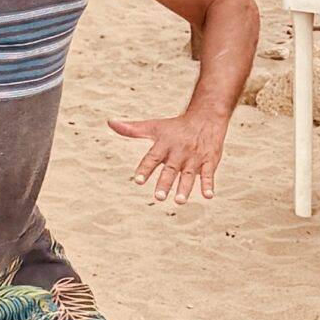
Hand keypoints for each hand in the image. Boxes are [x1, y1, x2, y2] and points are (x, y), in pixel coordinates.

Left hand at [109, 108, 227, 205]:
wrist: (205, 117)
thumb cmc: (175, 126)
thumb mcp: (154, 127)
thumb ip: (132, 129)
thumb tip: (110, 122)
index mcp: (164, 144)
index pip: (152, 158)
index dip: (145, 169)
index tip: (137, 181)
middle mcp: (178, 151)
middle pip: (170, 169)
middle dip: (165, 183)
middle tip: (159, 197)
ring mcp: (194, 157)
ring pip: (189, 174)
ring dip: (185, 188)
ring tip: (179, 201)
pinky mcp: (209, 160)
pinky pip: (209, 174)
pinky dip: (209, 184)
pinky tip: (208, 196)